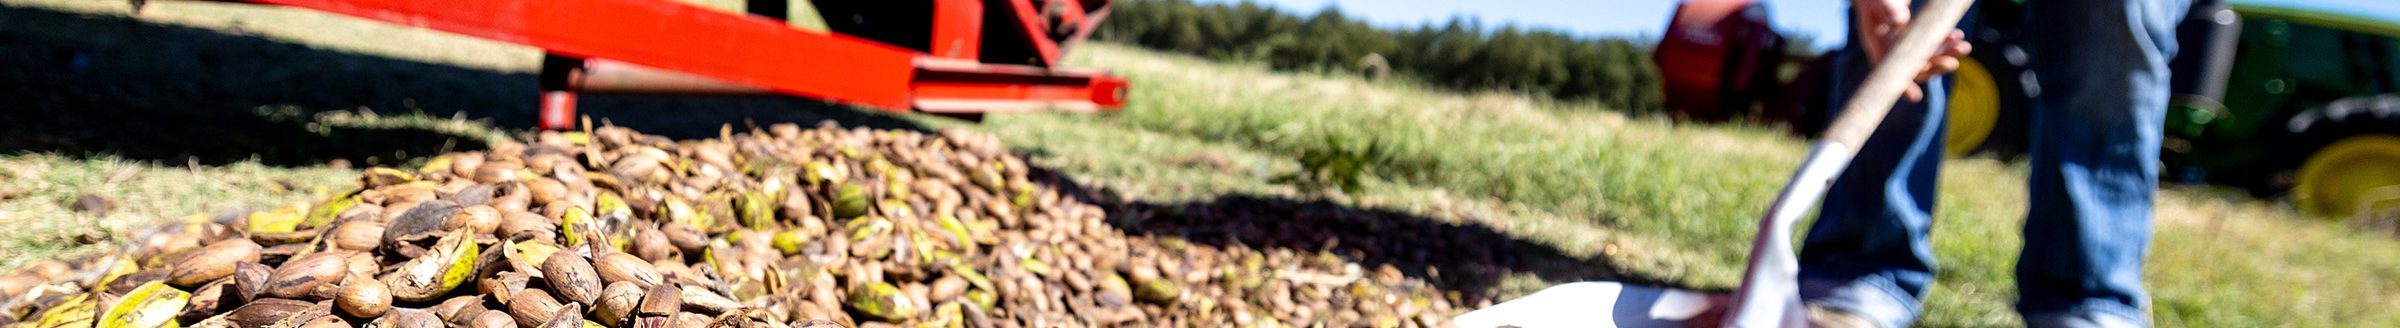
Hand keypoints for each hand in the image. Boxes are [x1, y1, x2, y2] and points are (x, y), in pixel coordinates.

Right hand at [1854, 0, 1971, 101]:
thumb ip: (1886, 8)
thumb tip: (1899, 22)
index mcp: (1876, 42)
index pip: (1888, 68)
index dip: (1902, 83)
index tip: (1915, 97)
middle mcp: (1890, 47)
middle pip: (1912, 67)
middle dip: (1935, 67)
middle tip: (1953, 63)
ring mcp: (1903, 42)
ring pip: (1926, 58)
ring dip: (1946, 56)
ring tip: (1965, 47)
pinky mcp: (1913, 35)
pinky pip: (1932, 45)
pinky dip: (1947, 43)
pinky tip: (1958, 36)